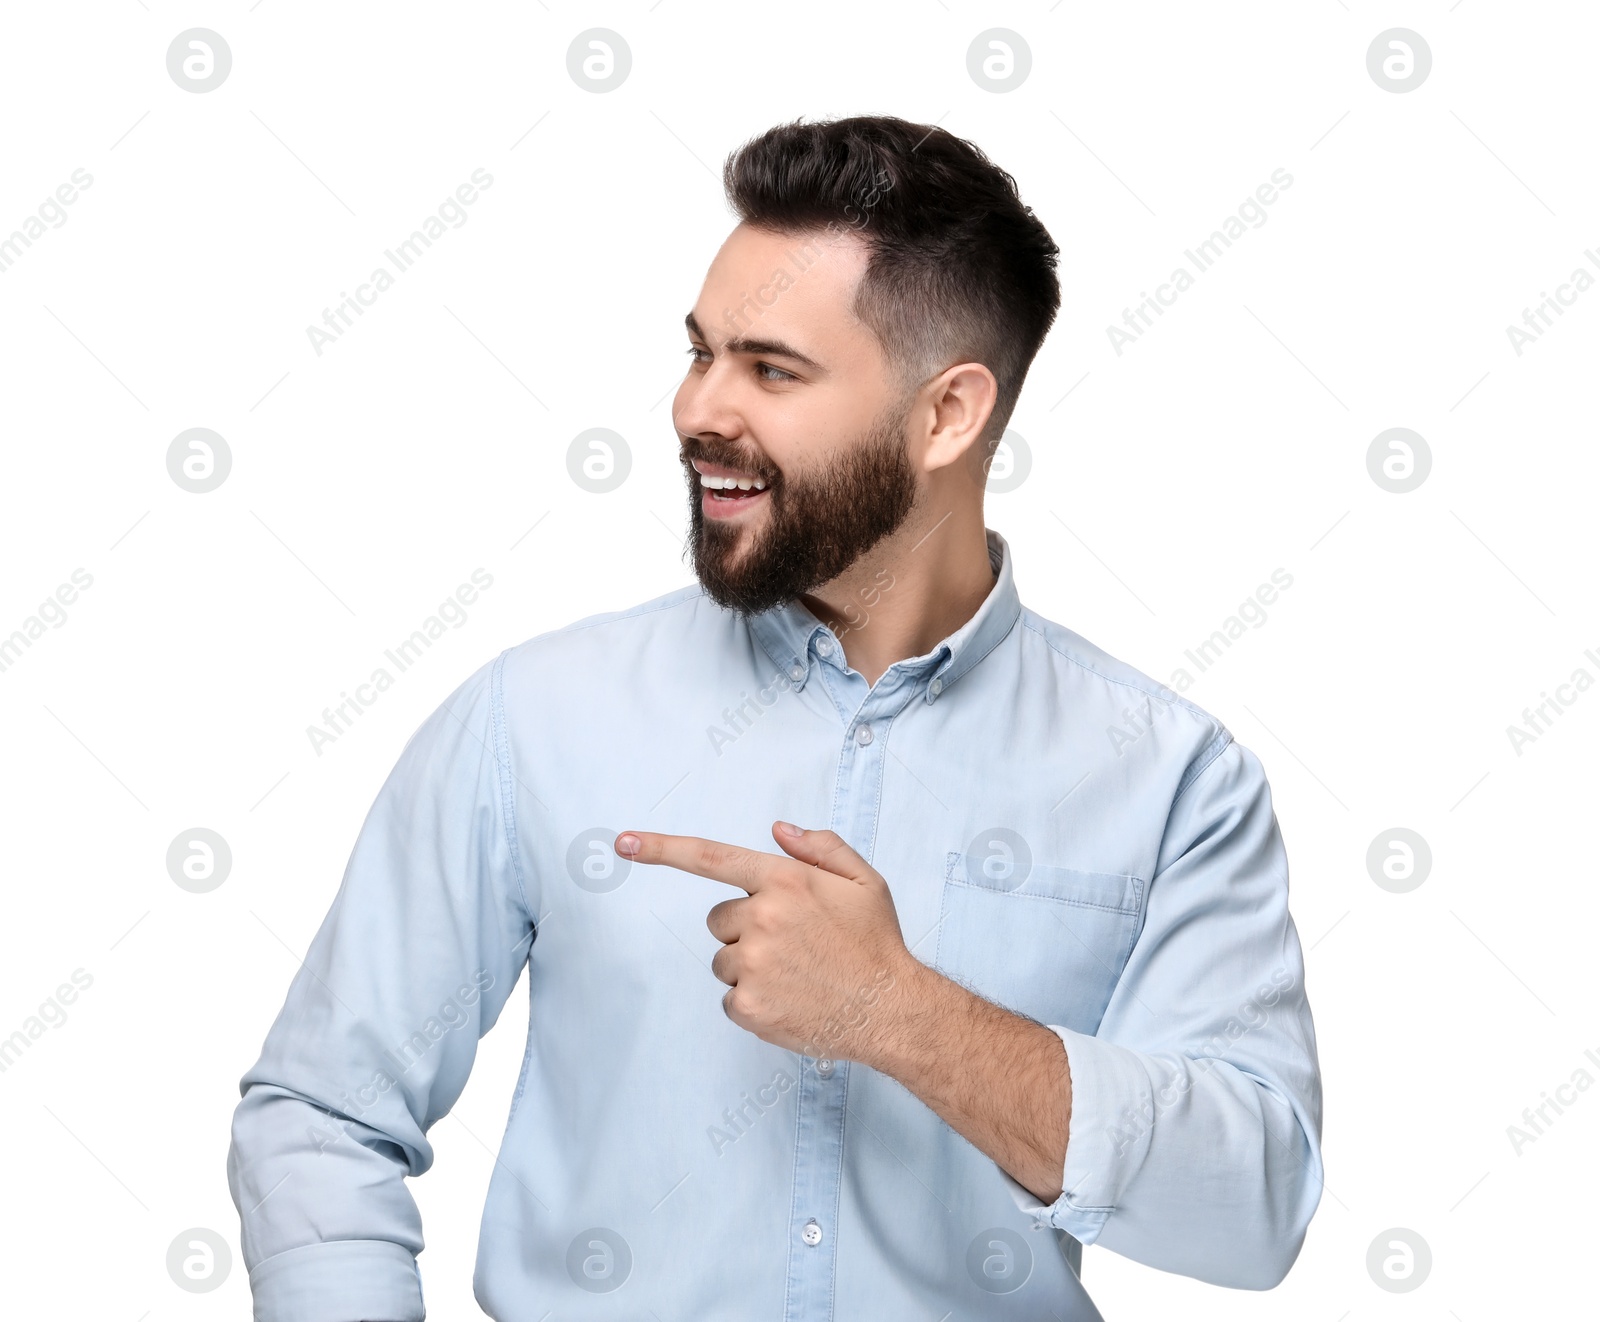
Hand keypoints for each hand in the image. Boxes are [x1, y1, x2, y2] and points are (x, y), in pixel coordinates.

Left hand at [615, 822, 915, 1062]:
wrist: (891, 1010)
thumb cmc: (877, 944)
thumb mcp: (863, 881)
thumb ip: (820, 848)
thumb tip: (778, 830)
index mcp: (785, 880)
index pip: (712, 858)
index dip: (662, 849)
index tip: (623, 843)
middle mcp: (763, 917)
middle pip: (719, 919)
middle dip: (745, 930)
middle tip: (792, 946)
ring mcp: (752, 963)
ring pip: (724, 960)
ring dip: (749, 967)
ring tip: (797, 975)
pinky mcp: (748, 1005)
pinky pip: (730, 998)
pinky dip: (754, 1002)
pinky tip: (791, 1001)